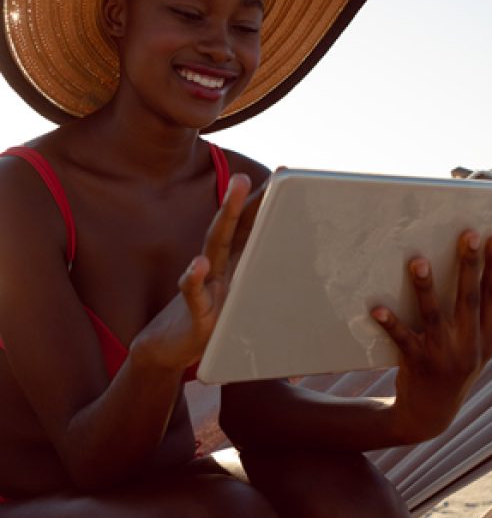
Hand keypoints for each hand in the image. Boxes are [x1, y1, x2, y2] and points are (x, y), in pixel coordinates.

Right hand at [131, 173, 265, 372]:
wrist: (167, 349)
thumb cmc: (208, 317)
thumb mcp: (239, 294)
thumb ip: (259, 275)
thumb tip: (298, 262)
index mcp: (233, 262)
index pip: (251, 225)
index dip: (266, 199)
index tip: (284, 170)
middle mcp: (219, 266)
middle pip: (233, 226)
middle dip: (247, 197)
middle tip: (255, 168)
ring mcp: (206, 285)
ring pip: (215, 246)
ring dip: (226, 216)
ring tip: (235, 191)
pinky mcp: (195, 312)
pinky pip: (193, 292)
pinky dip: (195, 278)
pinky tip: (199, 265)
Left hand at [371, 231, 491, 442]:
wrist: (430, 417)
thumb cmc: (450, 369)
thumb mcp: (472, 349)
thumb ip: (471, 318)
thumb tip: (463, 270)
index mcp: (486, 340)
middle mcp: (469, 348)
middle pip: (469, 299)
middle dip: (469, 265)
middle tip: (469, 235)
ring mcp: (444, 357)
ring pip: (434, 316)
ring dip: (426, 287)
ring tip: (419, 260)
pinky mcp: (418, 365)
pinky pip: (402, 340)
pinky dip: (390, 323)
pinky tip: (377, 308)